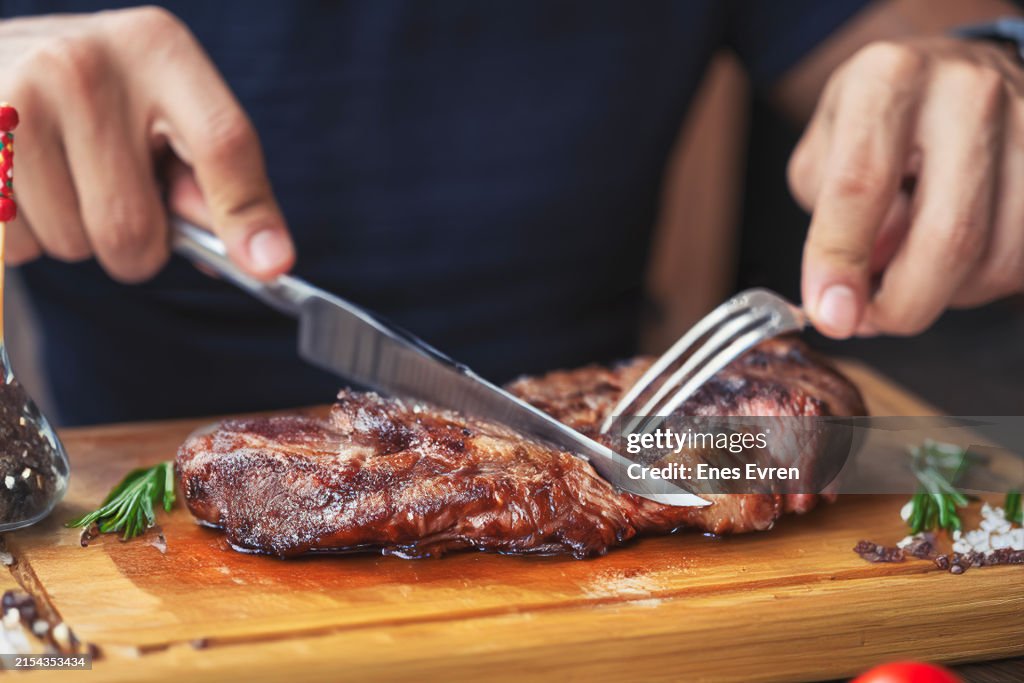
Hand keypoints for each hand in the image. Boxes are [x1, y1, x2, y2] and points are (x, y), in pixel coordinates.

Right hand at [0, 7, 293, 281]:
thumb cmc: (96, 99)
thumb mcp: (162, 114)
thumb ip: (209, 182)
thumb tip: (261, 258)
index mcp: (158, 49)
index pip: (221, 144)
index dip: (248, 215)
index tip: (269, 268)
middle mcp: (85, 63)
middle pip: (133, 226)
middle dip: (134, 247)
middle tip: (117, 204)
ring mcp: (16, 95)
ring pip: (71, 243)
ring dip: (73, 239)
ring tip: (60, 180)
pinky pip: (15, 243)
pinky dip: (25, 237)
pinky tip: (20, 185)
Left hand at [788, 37, 1023, 337]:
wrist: (954, 74)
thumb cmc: (880, 122)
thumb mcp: (825, 153)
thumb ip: (829, 222)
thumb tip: (852, 293)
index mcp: (889, 80)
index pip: (861, 187)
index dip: (841, 262)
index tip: (830, 315)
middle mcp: (968, 92)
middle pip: (948, 235)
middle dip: (904, 304)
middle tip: (871, 319)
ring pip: (996, 258)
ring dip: (946, 293)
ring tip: (913, 269)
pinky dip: (981, 282)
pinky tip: (955, 259)